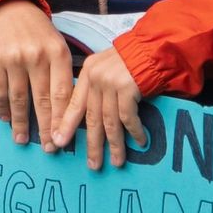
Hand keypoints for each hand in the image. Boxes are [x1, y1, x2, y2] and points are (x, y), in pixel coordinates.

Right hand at [0, 0, 72, 152]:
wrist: (5, 7)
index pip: (64, 94)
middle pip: (43, 100)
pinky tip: (6, 119)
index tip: (63, 139)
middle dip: (46, 127)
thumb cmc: (35, 30)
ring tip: (22, 139)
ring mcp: (14, 58)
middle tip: (48, 148)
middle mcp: (38, 56)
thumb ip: (61, 72)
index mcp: (58, 53)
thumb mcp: (55, 44)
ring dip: (21, 123)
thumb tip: (66, 110)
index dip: (63, 120)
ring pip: (19, 99)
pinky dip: (3, 109)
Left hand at [53, 47, 146, 169]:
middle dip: (92, 144)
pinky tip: (139, 142)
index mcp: (87, 73)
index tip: (59, 142)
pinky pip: (127, 117)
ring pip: (109, 121)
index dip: (66, 125)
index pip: (73, 103)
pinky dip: (133, 131)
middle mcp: (96, 77)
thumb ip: (96, 88)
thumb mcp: (106, 69)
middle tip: (92, 164)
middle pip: (90, 117)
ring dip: (114, 144)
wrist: (153, 48)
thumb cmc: (131, 61)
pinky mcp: (127, 87)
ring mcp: (111, 82)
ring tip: (116, 160)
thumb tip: (90, 118)